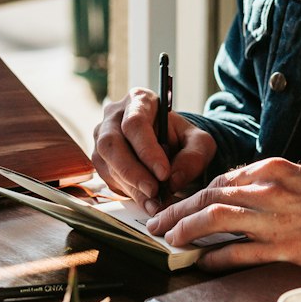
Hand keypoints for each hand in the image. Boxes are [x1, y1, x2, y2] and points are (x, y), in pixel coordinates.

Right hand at [92, 86, 217, 212]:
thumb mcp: (199, 143)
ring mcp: (102, 136)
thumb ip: (194, 157)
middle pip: (111, 143)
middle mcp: (114, 115)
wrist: (170, 145)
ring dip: (130, 185)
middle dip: (133, 171)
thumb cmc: (182, 138)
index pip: (135, 123)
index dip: (147, 150)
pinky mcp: (101, 158)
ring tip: (154, 201)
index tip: (163, 173)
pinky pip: (107, 176)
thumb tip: (173, 179)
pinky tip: (146, 199)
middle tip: (154, 191)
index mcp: (139, 100)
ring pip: (106, 162)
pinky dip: (127, 191)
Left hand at [147, 156, 300, 271]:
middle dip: (177, 211)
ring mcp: (277, 219)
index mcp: (274, 168)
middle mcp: (271, 189)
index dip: (193, 195)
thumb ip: (266, 184)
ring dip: (186, 231)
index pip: (220, 179)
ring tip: (169, 242)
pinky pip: (239, 253)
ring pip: (216, 220)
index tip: (176, 206)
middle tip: (156, 225)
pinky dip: (215, 257)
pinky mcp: (286, 249)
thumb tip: (230, 197)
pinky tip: (201, 262)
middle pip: (209, 196)